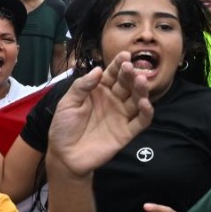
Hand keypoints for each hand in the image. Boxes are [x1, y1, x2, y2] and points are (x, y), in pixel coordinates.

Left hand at [46, 52, 153, 176]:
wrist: (64, 155)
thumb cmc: (63, 127)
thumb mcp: (67, 103)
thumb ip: (82, 87)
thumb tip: (98, 70)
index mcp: (98, 91)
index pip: (112, 75)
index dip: (118, 65)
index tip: (124, 55)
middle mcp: (113, 101)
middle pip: (126, 85)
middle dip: (129, 74)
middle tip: (130, 67)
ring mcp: (121, 116)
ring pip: (136, 100)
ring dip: (141, 90)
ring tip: (141, 80)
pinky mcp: (126, 132)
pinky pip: (141, 121)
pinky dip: (146, 112)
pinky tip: (145, 103)